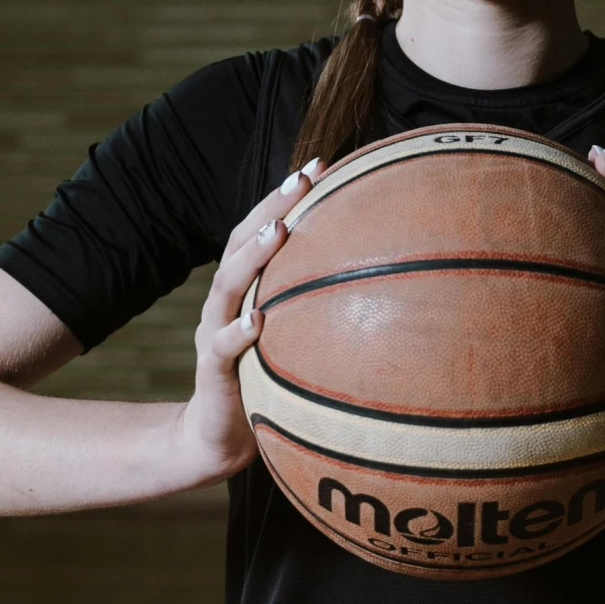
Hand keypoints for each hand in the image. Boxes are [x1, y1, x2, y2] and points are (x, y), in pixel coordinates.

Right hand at [174, 157, 324, 481]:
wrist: (219, 439)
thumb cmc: (268, 381)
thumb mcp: (297, 339)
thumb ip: (322, 308)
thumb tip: (391, 280)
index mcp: (247, 289)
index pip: (262, 230)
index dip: (286, 196)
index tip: (323, 164)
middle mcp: (227, 302)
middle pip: (240, 243)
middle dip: (270, 208)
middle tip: (302, 180)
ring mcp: (214, 333)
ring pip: (226, 286)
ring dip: (253, 257)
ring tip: (280, 232)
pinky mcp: (213, 372)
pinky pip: (221, 347)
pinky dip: (238, 331)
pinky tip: (258, 319)